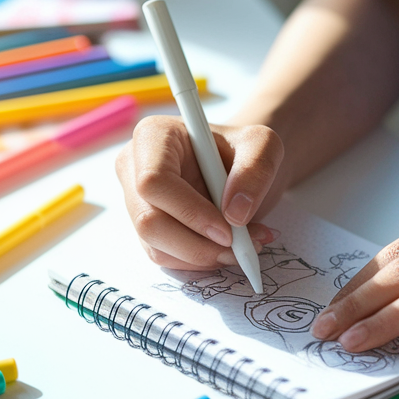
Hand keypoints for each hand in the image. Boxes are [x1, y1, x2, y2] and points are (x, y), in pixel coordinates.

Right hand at [115, 116, 285, 269]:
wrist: (240, 168)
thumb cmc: (244, 150)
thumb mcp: (264, 146)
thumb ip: (255, 170)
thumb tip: (234, 214)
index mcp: (154, 136)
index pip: (154, 181)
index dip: (189, 211)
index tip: (228, 230)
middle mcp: (134, 168)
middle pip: (148, 221)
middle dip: (197, 245)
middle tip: (239, 249)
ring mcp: (136, 202)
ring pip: (156, 247)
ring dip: (203, 256)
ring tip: (244, 245)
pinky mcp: (147, 229)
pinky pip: (165, 258)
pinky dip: (200, 261)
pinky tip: (227, 248)